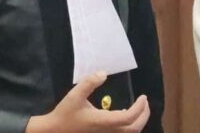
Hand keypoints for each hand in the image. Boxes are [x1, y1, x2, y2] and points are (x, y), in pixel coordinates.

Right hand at [25, 72, 150, 132]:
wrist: (54, 132)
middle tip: (145, 102)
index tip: (143, 96)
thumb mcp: (74, 95)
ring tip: (140, 107)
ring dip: (138, 121)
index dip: (139, 108)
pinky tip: (123, 113)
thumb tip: (103, 73)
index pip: (128, 118)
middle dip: (144, 115)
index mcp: (103, 121)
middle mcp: (107, 131)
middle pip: (134, 129)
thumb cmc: (65, 114)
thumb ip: (89, 83)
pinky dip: (129, 125)